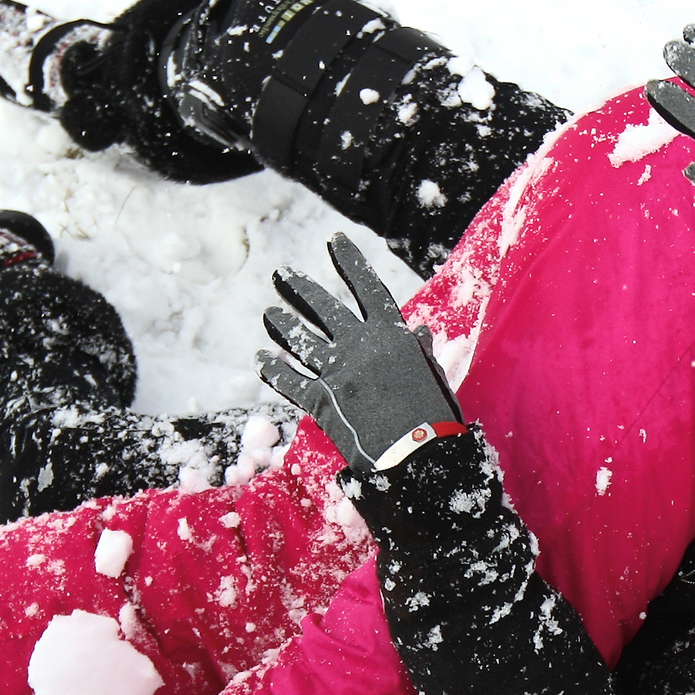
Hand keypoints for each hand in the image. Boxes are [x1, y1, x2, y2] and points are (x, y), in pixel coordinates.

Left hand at [260, 234, 461, 472]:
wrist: (417, 454)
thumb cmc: (434, 416)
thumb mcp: (433, 375)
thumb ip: (419, 351)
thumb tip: (419, 331)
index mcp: (390, 333)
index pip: (366, 286)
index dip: (349, 262)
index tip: (334, 241)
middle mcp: (358, 344)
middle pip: (322, 308)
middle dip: (299, 289)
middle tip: (282, 275)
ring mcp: (336, 370)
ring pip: (299, 339)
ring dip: (282, 326)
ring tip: (269, 314)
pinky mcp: (318, 399)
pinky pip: (287, 380)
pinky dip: (272, 371)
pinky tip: (261, 361)